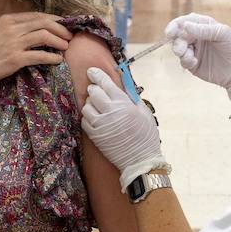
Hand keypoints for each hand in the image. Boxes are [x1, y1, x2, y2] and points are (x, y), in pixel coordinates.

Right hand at [0, 12, 71, 89]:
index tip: (64, 25)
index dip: (55, 20)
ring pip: (45, 36)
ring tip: (65, 47)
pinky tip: (57, 60)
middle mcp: (12, 28)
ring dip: (59, 41)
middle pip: (45, 22)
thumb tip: (35, 30)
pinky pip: (40, 55)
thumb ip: (14, 29)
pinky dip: (52, 57)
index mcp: (8, 19)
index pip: (38, 15)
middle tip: (69, 36)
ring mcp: (13, 43)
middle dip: (61, 28)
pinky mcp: (14, 59)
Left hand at [83, 68, 169, 191]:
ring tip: (97, 106)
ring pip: (86, 106)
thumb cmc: (146, 135)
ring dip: (90, 103)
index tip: (92, 71)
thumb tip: (123, 84)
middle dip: (94, 89)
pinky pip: (84, 120)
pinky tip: (95, 118)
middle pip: (93, 92)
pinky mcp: (94, 136)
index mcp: (123, 104)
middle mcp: (110, 112)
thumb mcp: (144, 112)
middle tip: (98, 91)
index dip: (97, 75)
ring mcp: (100, 124)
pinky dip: (88, 117)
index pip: (105, 83)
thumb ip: (132, 97)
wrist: (140, 160)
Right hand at [164, 13, 230, 105]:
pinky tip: (195, 62)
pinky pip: (183, 61)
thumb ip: (204, 29)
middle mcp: (197, 37)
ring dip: (180, 51)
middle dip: (177, 41)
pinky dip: (186, 61)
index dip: (175, 25)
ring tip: (190, 57)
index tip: (170, 32)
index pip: (185, 22)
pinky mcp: (193, 64)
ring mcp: (194, 50)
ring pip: (178, 48)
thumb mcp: (223, 34)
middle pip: (178, 35)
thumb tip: (185, 25)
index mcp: (204, 26)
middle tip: (180, 49)